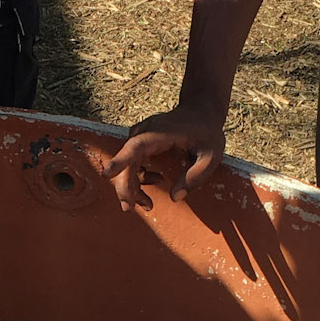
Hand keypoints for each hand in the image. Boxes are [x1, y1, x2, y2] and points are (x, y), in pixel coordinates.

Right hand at [104, 106, 226, 211]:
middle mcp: (145, 133)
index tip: (107, 173)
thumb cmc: (207, 132)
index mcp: (161, 133)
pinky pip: (131, 163)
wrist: (200, 111)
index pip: (136, 146)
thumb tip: (175, 197)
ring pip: (127, 165)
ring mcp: (140, 137)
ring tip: (148, 205)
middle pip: (127, 162)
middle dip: (125, 187)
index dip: (121, 161)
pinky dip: (138, 178)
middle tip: (129, 209)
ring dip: (132, 187)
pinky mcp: (140, 142)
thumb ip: (196, 176)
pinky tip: (157, 180)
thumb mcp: (212, 155)